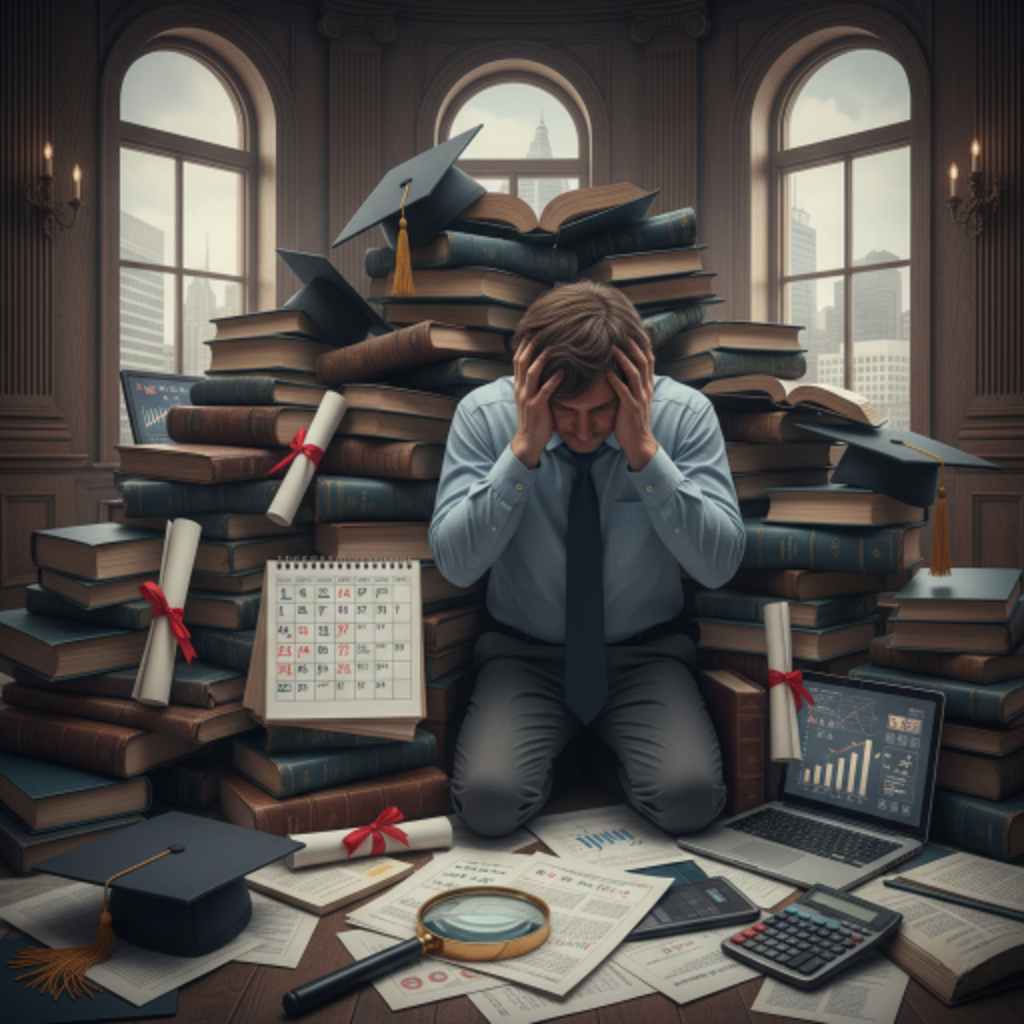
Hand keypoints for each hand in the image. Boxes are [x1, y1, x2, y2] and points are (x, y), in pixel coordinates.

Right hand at [509, 339, 562, 467]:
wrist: (528, 440)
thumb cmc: (534, 417)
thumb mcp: (530, 397)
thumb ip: (534, 382)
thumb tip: (543, 367)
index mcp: (519, 385)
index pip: (518, 359)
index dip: (524, 344)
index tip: (533, 330)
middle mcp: (521, 388)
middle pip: (522, 361)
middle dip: (531, 345)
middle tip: (542, 330)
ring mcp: (528, 398)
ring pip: (532, 373)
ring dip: (542, 358)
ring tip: (553, 346)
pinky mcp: (537, 407)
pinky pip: (545, 391)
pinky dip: (554, 380)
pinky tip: (562, 372)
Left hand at [607, 339, 658, 470]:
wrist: (639, 441)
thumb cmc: (633, 420)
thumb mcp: (636, 399)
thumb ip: (632, 385)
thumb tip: (622, 371)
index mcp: (647, 386)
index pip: (649, 361)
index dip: (641, 346)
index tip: (631, 334)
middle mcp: (646, 389)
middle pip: (643, 362)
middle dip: (633, 347)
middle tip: (622, 334)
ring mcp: (639, 398)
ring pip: (634, 373)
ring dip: (623, 359)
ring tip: (613, 348)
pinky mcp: (630, 407)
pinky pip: (623, 390)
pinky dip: (614, 379)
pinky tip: (606, 371)